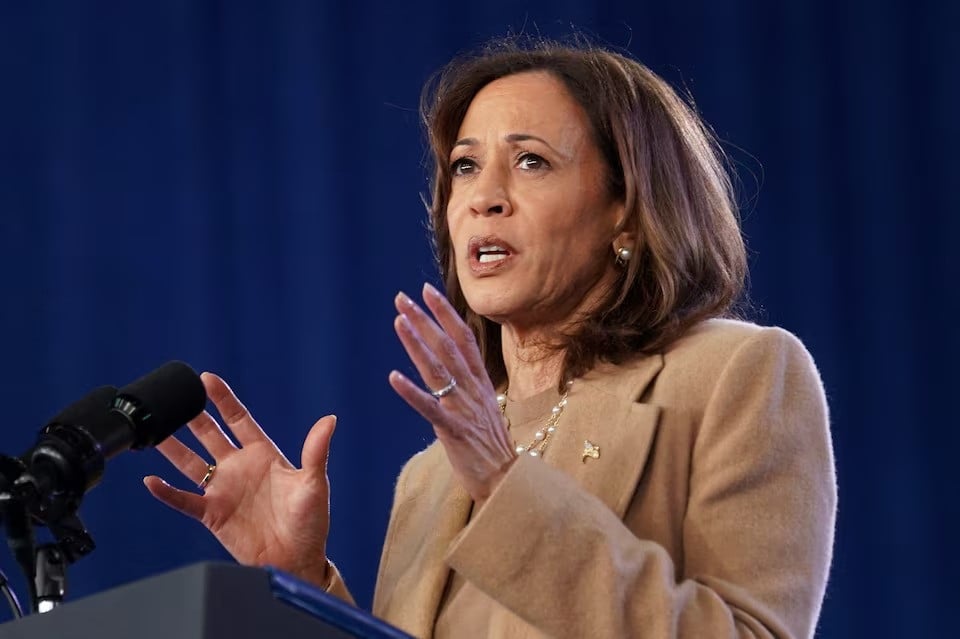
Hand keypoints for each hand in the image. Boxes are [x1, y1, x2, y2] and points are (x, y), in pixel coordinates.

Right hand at [143, 372, 335, 586]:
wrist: (297, 561)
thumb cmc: (310, 522)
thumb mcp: (314, 483)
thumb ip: (316, 451)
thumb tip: (330, 420)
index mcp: (263, 455)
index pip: (239, 419)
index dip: (223, 399)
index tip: (207, 379)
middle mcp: (239, 468)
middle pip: (210, 435)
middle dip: (194, 416)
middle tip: (176, 397)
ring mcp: (223, 490)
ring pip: (190, 463)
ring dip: (173, 448)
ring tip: (153, 430)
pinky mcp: (213, 515)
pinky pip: (184, 500)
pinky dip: (166, 492)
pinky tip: (151, 481)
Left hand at [389, 283, 515, 501]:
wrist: (508, 480)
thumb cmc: (492, 446)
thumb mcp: (485, 406)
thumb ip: (470, 385)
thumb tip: (457, 366)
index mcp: (480, 382)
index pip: (463, 338)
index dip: (446, 313)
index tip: (428, 290)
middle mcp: (473, 389)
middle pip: (447, 346)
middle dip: (424, 319)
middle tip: (401, 298)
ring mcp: (464, 408)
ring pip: (438, 369)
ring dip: (416, 343)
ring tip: (398, 321)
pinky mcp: (455, 431)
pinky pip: (430, 408)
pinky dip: (411, 392)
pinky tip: (393, 377)